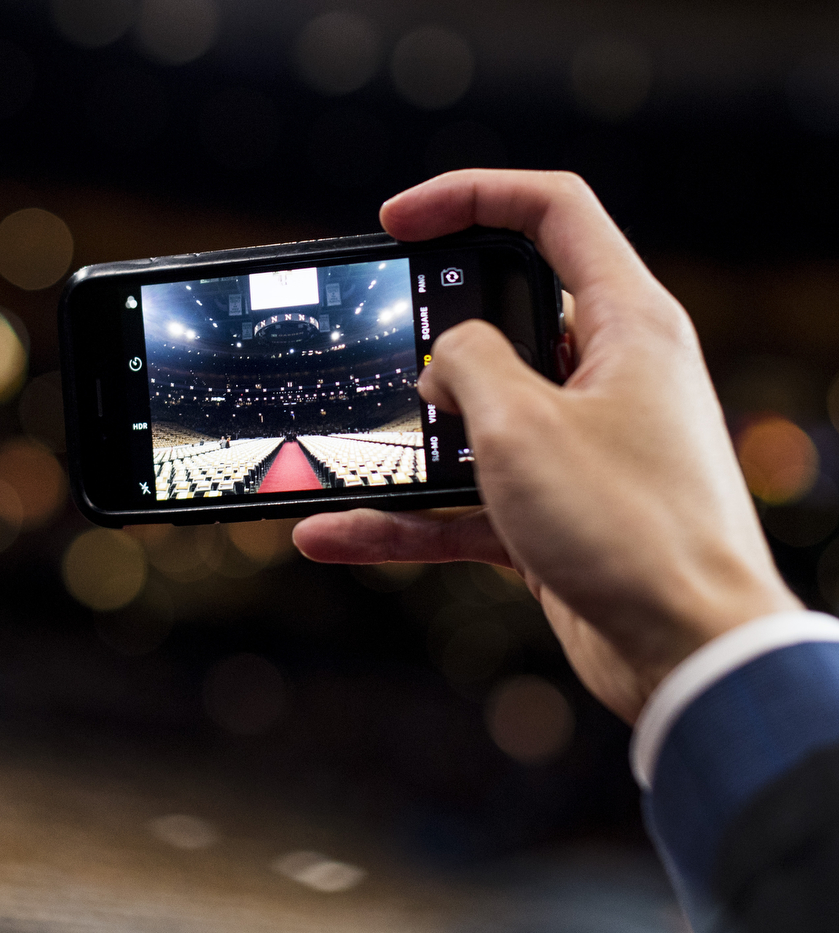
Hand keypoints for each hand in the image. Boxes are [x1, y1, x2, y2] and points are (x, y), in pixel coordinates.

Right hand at [292, 170, 801, 722]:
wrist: (687, 654)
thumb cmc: (629, 529)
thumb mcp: (521, 426)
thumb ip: (466, 366)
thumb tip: (444, 362)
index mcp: (626, 324)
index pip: (553, 213)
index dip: (471, 196)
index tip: (398, 220)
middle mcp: (609, 375)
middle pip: (505, 314)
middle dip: (429, 331)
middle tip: (375, 347)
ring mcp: (581, 446)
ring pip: (476, 418)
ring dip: (408, 438)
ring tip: (345, 448)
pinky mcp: (555, 511)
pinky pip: (466, 497)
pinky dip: (407, 514)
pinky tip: (338, 531)